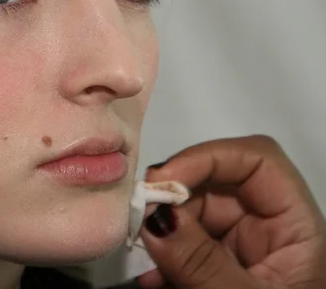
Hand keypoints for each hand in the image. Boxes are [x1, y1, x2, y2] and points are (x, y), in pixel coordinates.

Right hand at [137, 135, 325, 288]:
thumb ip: (202, 262)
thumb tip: (154, 218)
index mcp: (294, 228)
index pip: (258, 161)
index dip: (208, 157)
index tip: (162, 179)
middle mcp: (267, 230)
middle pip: (215, 186)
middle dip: (173, 198)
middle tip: (140, 220)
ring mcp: (240, 251)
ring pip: (193, 217)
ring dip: (161, 232)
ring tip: (146, 260)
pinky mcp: (216, 271)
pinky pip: (183, 249)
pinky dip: (162, 259)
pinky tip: (152, 278)